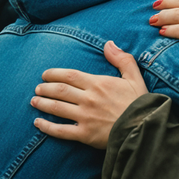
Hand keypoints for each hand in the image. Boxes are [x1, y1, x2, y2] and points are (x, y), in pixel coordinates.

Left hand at [31, 40, 147, 148]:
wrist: (145, 128)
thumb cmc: (140, 103)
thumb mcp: (134, 77)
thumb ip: (122, 59)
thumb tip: (108, 44)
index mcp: (98, 84)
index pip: (69, 75)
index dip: (54, 74)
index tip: (45, 75)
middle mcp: (88, 99)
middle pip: (59, 90)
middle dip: (45, 88)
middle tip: (38, 88)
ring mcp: (85, 117)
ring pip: (56, 108)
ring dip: (42, 103)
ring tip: (34, 101)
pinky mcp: (85, 134)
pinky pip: (60, 130)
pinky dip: (47, 127)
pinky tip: (38, 123)